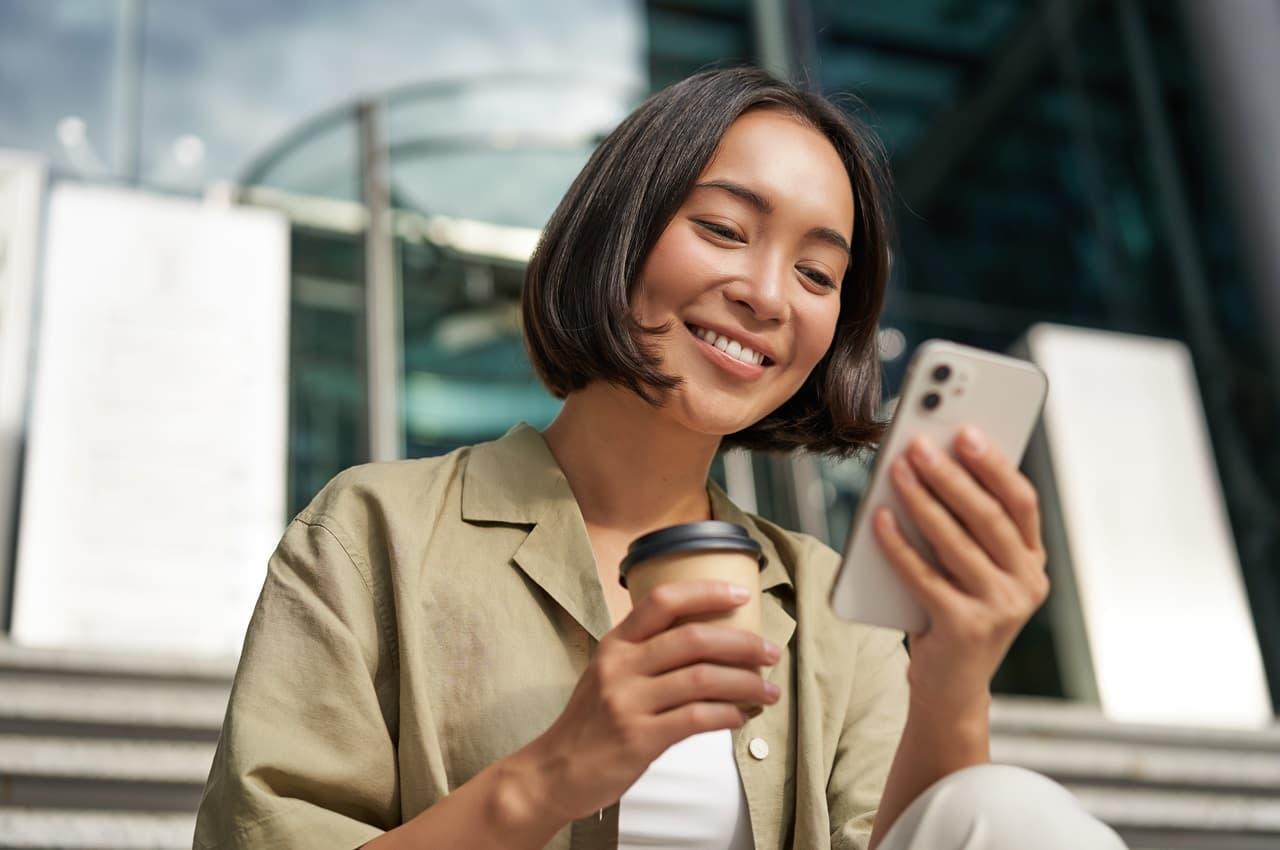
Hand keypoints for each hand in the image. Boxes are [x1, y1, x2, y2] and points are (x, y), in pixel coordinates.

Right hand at [524, 580, 780, 821]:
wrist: (556, 771)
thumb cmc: (590, 722)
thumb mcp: (609, 673)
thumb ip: (647, 654)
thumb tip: (711, 643)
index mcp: (616, 643)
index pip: (662, 600)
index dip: (705, 592)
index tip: (740, 594)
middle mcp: (620, 666)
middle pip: (693, 639)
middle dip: (742, 644)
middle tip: (770, 652)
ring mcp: (628, 702)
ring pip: (702, 679)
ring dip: (745, 683)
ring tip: (769, 691)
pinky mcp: (639, 738)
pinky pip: (696, 718)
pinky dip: (727, 715)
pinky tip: (740, 717)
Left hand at [872, 425, 1048, 716]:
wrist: (951, 688)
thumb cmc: (954, 612)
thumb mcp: (972, 570)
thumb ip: (965, 527)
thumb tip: (929, 464)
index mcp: (1032, 562)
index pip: (1020, 502)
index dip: (994, 464)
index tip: (966, 430)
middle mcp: (1026, 584)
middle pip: (987, 517)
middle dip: (950, 475)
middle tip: (918, 443)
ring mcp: (1000, 609)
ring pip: (955, 541)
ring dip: (922, 500)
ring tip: (896, 469)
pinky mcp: (965, 629)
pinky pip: (924, 575)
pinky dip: (898, 544)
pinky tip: (878, 518)